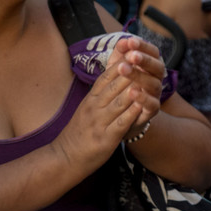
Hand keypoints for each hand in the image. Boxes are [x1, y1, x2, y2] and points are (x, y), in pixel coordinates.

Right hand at [52, 58, 143, 172]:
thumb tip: (114, 72)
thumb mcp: (87, 107)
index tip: (132, 52)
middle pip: (114, 87)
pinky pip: (121, 123)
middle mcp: (94, 108)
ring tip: (146, 80)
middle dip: (129, 73)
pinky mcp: (106, 139)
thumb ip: (101, 92)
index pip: (105, 77)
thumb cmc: (80, 131)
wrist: (65, 158)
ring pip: (118, 103)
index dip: (119, 64)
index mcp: (91, 99)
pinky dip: (132, 114)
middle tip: (144, 60)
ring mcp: (100, 123)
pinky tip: (143, 106)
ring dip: (133, 91)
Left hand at [105, 35, 166, 128]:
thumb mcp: (118, 68)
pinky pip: (152, 104)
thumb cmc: (120, 87)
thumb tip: (123, 40)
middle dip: (145, 60)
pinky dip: (144, 98)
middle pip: (157, 66)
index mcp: (150, 66)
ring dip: (140, 76)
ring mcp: (155, 94)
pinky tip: (131, 92)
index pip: (153, 52)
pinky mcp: (151, 111)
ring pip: (154, 84)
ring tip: (124, 69)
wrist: (120, 115)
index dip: (144, 46)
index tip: (130, 41)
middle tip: (131, 54)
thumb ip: (121, 54)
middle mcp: (156, 78)